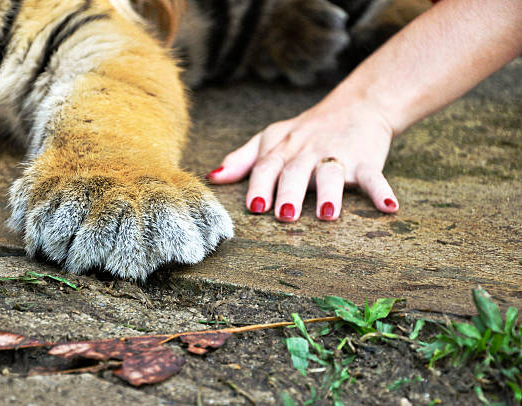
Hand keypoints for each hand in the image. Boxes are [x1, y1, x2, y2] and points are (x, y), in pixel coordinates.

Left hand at [207, 99, 398, 220]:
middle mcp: (307, 152)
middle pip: (297, 171)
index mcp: (283, 149)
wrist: (357, 104)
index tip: (255, 207)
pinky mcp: (366, 159)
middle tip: (286, 215)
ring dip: (330, 192)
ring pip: (332, 172)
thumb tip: (212, 178)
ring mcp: (338, 154)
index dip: (260, 185)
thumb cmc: (306, 130)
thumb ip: (243, 159)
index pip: (267, 166)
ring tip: (328, 213)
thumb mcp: (271, 138)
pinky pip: (375, 176)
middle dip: (290, 192)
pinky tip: (389, 208)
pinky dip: (382, 191)